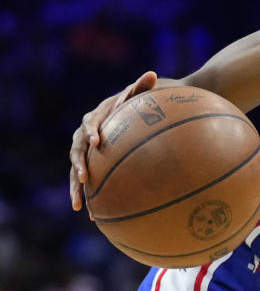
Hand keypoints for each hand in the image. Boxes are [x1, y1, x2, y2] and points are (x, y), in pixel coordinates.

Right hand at [68, 71, 158, 211]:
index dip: (91, 132)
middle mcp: (87, 136)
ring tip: (79, 206)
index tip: (97, 142)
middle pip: (77, 151)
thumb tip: (152, 72)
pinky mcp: (95, 166)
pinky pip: (90, 183)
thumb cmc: (143, 102)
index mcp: (96, 118)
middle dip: (78, 165)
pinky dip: (91, 199)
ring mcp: (89, 153)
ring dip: (76, 189)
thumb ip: (144, 86)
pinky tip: (95, 218)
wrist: (138, 113)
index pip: (89, 124)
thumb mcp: (144, 93)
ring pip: (77, 171)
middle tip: (82, 178)